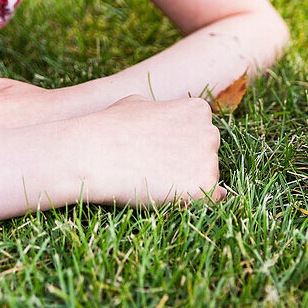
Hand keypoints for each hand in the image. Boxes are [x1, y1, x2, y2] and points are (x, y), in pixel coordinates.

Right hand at [78, 94, 224, 206]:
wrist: (97, 155)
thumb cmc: (112, 128)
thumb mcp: (139, 104)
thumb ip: (161, 110)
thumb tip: (161, 113)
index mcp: (198, 110)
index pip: (200, 131)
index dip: (177, 143)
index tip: (155, 149)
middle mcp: (210, 132)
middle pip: (206, 153)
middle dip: (187, 162)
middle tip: (154, 167)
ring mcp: (210, 160)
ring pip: (206, 177)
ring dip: (187, 182)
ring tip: (154, 180)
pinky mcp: (205, 187)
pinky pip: (208, 200)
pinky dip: (191, 202)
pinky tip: (168, 196)